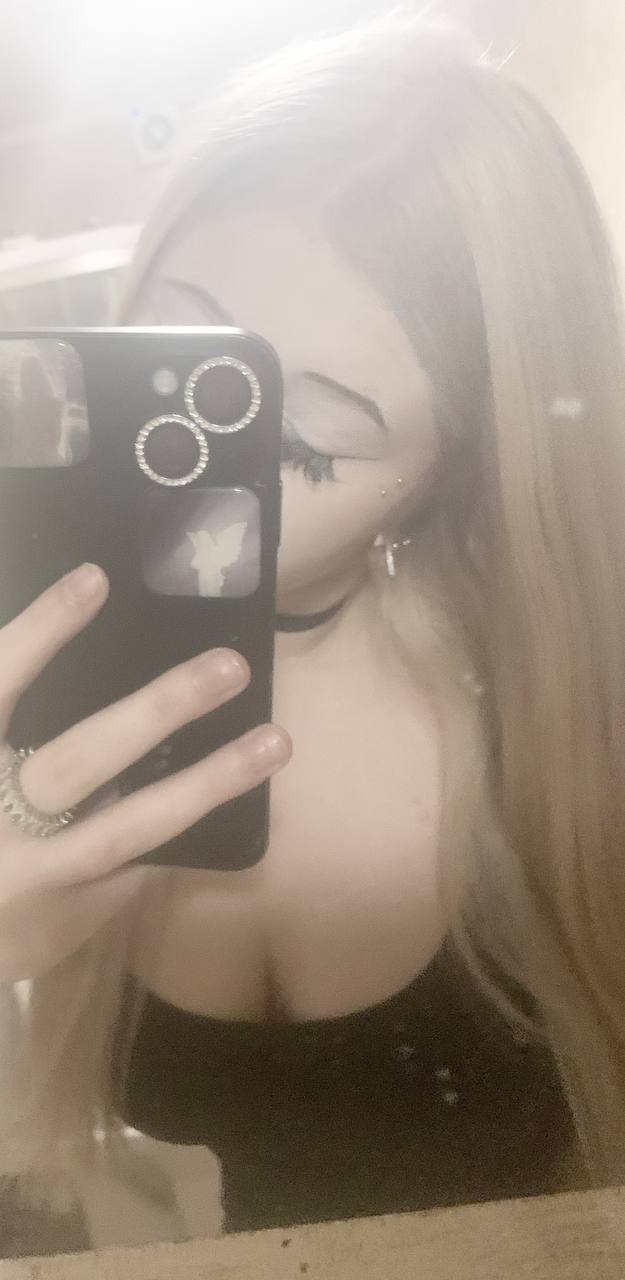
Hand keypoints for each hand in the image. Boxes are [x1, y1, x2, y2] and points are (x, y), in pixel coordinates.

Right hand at [0, 563, 290, 980]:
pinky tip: (240, 782)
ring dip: (208, 783)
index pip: (0, 684)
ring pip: (130, 826)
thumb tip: (90, 628)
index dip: (41, 632)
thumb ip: (15, 711)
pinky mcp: (74, 908)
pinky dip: (187, 816)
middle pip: (80, 759)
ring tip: (275, 741)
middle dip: (159, 710)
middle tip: (231, 666)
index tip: (96, 579)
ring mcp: (36, 872)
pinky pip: (143, 855)